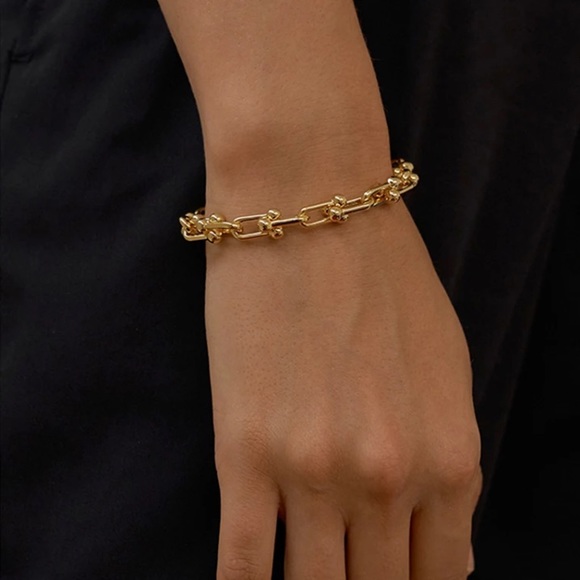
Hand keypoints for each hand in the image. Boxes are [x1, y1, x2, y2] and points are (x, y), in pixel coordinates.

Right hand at [204, 190, 481, 578]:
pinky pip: (242, 565)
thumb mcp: (445, 370)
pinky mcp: (244, 452)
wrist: (310, 205)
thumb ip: (448, 464)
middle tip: (343, 569)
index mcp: (446, 457)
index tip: (385, 576)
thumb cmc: (381, 276)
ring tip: (301, 571)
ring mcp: (312, 470)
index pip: (441, 578)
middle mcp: (385, 477)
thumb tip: (449, 547)